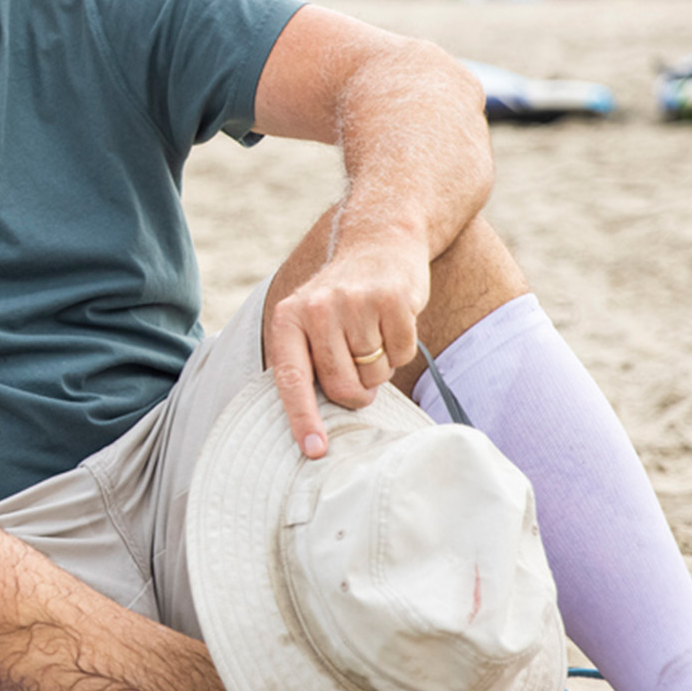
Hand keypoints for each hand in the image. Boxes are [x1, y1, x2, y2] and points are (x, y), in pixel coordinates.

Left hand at [263, 235, 430, 458]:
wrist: (379, 239)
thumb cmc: (341, 297)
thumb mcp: (308, 320)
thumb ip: (305, 362)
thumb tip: (313, 427)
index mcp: (288, 318)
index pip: (292, 379)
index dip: (302, 418)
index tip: (315, 450)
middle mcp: (317, 309)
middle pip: (341, 386)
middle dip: (356, 391)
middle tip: (359, 364)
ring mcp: (356, 303)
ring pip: (374, 375)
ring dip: (380, 366)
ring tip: (373, 332)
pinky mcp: (392, 299)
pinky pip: (402, 355)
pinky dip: (402, 348)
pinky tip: (392, 321)